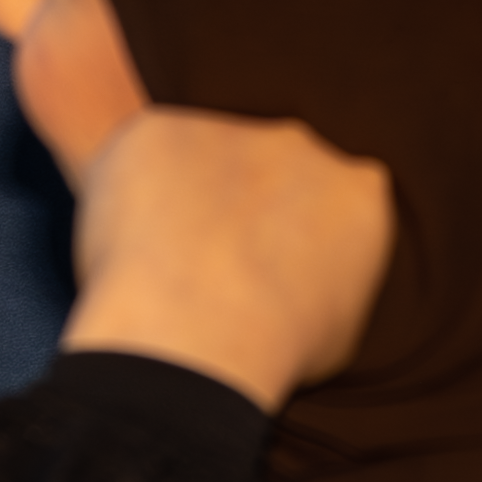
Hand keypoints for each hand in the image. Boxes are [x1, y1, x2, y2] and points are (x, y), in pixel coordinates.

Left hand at [59, 105, 397, 411]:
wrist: (198, 334)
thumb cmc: (274, 352)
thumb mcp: (338, 330)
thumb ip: (326, 282)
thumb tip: (300, 285)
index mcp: (357, 191)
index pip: (335, 199)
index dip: (298, 233)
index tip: (271, 269)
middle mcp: (298, 144)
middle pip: (267, 165)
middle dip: (241, 203)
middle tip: (211, 268)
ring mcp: (227, 130)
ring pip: (197, 159)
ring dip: (181, 198)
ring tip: (161, 268)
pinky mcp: (157, 129)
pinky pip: (138, 157)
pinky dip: (126, 194)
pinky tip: (124, 249)